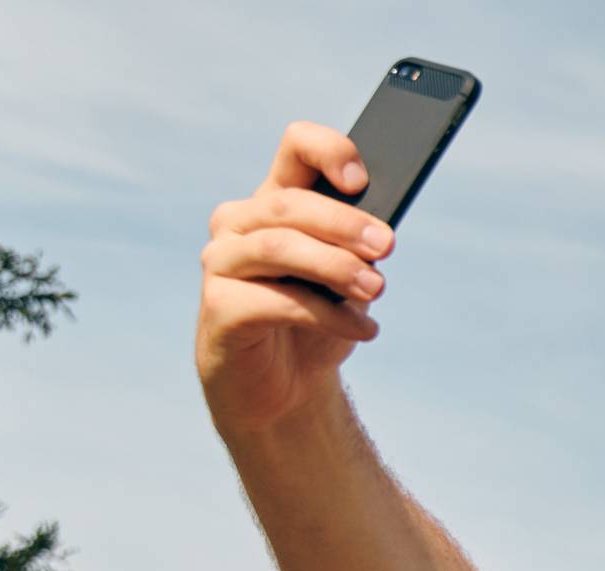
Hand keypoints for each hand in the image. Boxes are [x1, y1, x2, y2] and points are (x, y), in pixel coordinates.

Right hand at [195, 121, 393, 430]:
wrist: (289, 390)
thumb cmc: (319, 323)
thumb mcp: (349, 278)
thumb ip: (358, 248)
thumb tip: (380, 233)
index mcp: (276, 201)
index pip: (296, 147)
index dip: (328, 151)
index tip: (361, 180)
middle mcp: (239, 224)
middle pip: (289, 203)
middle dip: (344, 223)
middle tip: (386, 247)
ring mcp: (221, 264)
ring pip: (277, 247)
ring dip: (335, 266)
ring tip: (375, 289)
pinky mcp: (217, 308)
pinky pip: (273, 300)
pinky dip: (325, 315)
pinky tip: (362, 330)